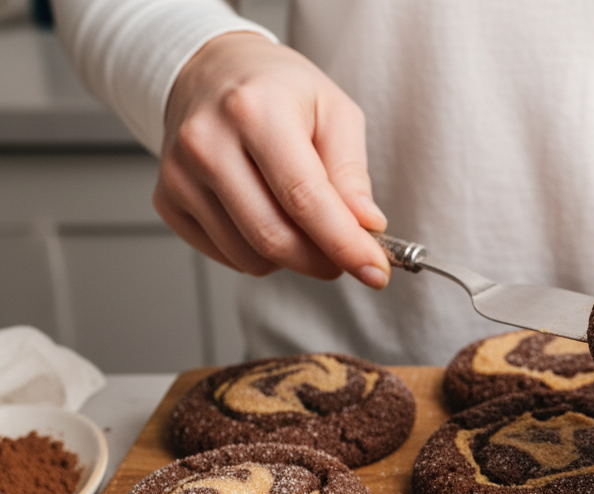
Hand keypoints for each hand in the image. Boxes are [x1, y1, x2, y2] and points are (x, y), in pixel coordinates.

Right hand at [154, 32, 390, 287]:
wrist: (211, 71)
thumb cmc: (278, 90)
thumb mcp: (334, 112)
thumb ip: (351, 173)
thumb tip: (366, 227)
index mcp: (254, 110)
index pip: (304, 199)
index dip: (344, 244)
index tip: (374, 270)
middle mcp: (206, 143)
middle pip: (273, 237)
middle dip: (322, 260)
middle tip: (346, 254)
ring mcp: (179, 175)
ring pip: (251, 257)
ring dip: (291, 256)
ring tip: (301, 218)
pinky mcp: (167, 200)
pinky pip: (227, 256)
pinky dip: (258, 251)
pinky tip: (265, 214)